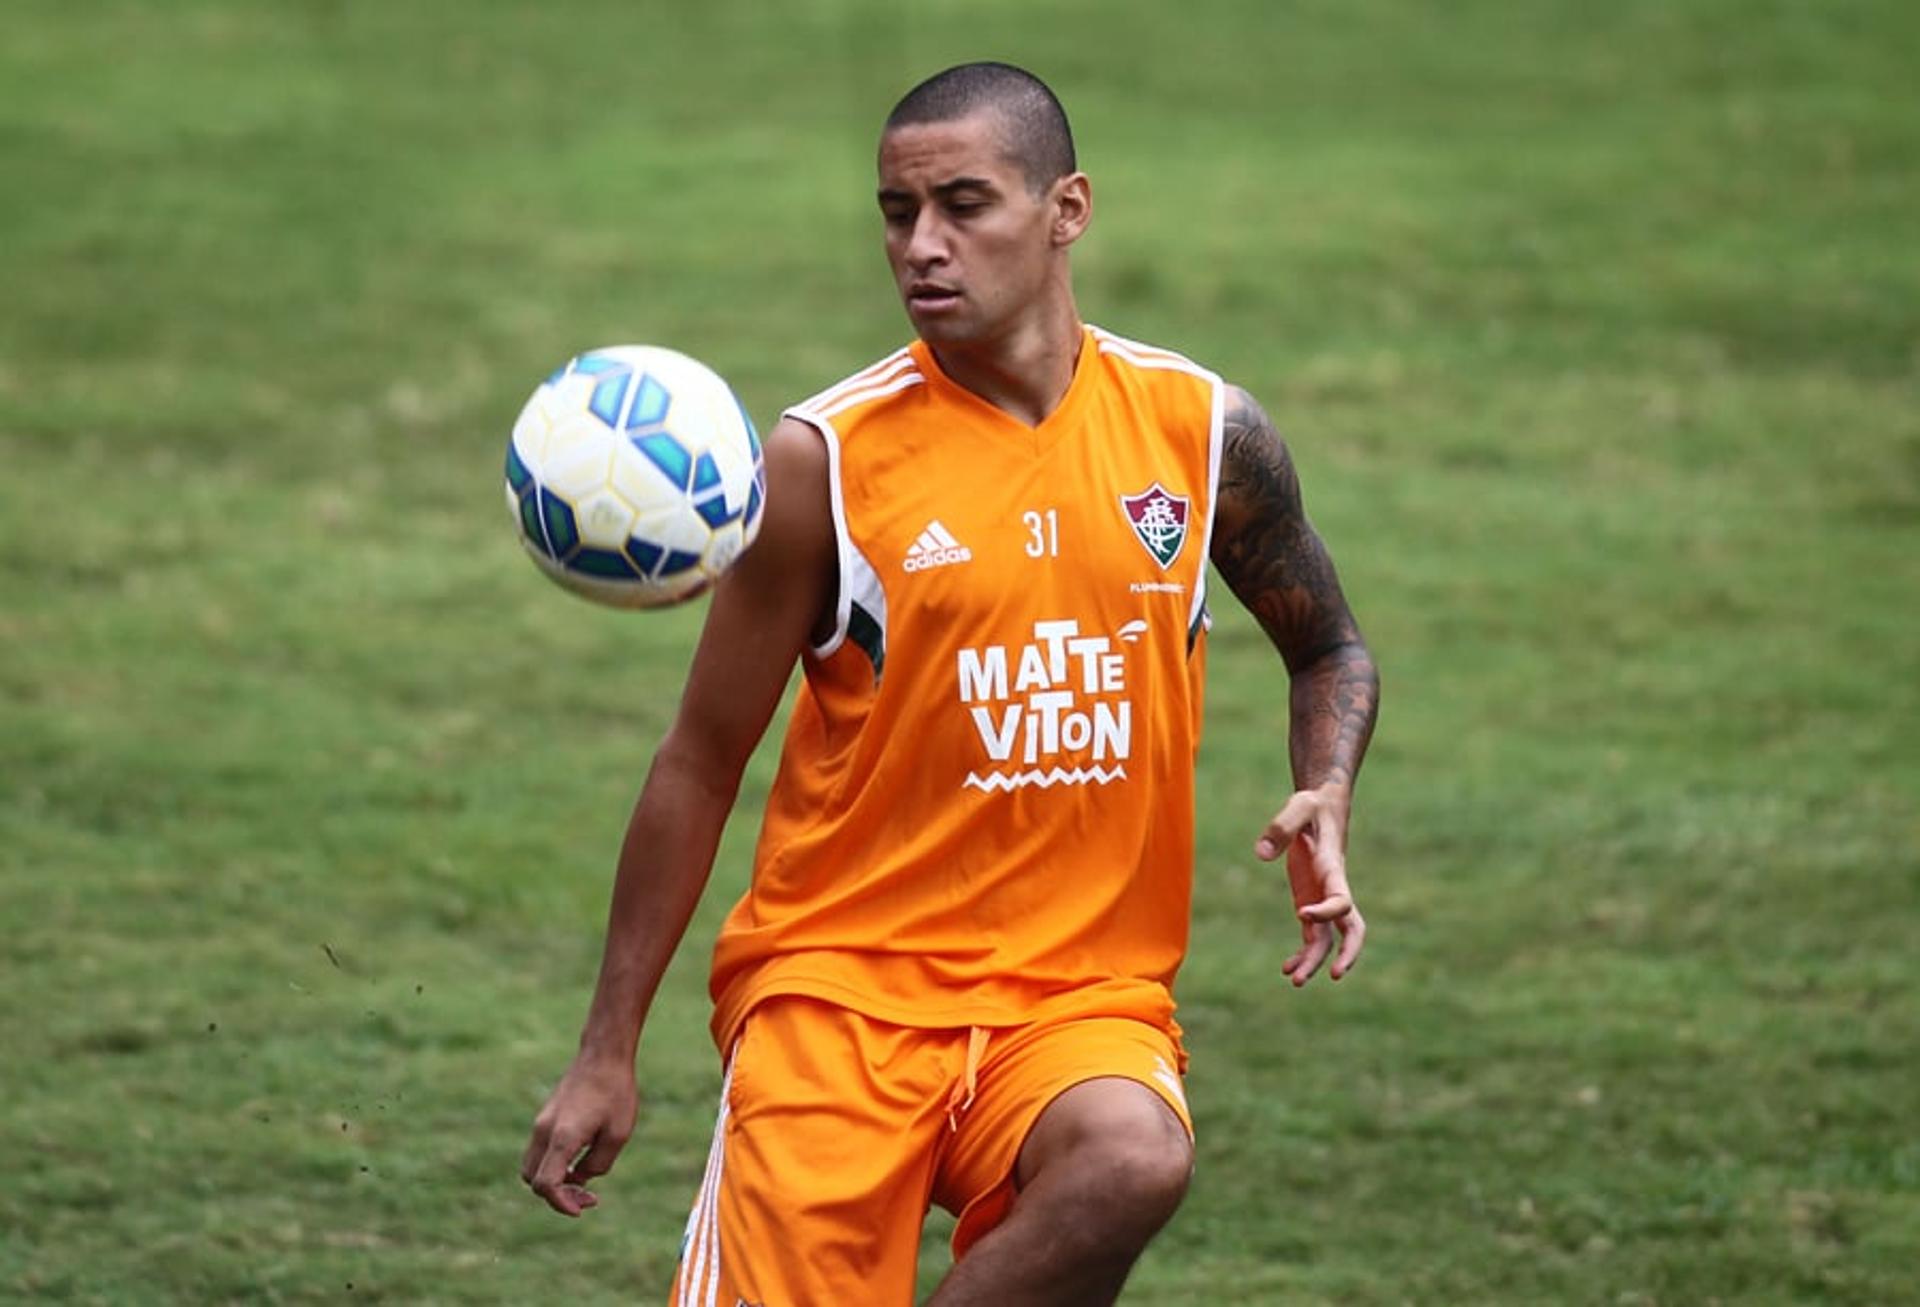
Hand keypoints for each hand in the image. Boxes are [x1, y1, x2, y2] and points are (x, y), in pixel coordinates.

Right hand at [520, 1052, 639, 1216]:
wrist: (603, 1056)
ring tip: (584, 1179)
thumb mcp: (617, 1135)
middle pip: (532, 1180)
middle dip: (557, 1196)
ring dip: (553, 1180)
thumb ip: (597, 1165)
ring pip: (532, 1167)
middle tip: (589, 1197)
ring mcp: (541, 1123)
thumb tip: (580, 1180)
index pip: (546, 1184)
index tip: (582, 1209)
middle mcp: (544, 1131)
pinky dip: (553, 1165)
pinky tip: (580, 1160)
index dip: (560, 1204)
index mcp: (562, 1137)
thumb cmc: (615, 1093)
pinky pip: (540, 1152)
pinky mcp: (544, 1118)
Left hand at [1254, 784, 1365, 985]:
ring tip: (1293, 980)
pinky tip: (1286, 968)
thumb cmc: (1312, 806)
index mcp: (1334, 869)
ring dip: (1315, 961)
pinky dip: (1303, 953)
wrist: (1322, 806)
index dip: (1326, 912)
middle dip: (1347, 953)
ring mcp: (1322, 898)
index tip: (1301, 914)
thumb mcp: (1298, 806)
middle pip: (1352, 929)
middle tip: (1333, 975)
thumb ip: (1281, 826)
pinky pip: (1312, 935)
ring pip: (1328, 939)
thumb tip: (1261, 854)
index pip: (1341, 900)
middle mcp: (1333, 888)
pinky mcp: (1309, 900)